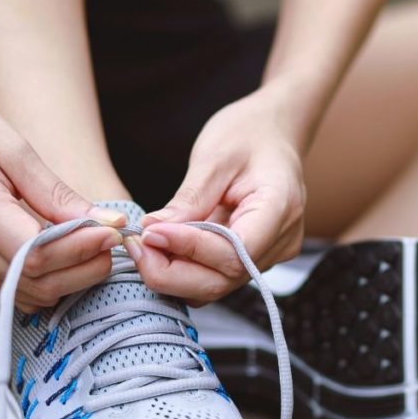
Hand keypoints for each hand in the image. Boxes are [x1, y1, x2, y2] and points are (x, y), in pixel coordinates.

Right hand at [0, 69, 125, 309]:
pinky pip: (11, 285)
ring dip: (70, 279)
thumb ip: (56, 192)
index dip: (82, 250)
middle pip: (35, 281)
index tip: (114, 232)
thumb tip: (105, 221)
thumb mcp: (12, 147)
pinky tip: (69, 255)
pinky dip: (47, 279)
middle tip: (113, 244)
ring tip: (96, 249)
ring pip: (25, 292)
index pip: (37, 254)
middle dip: (84, 269)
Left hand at [133, 89, 306, 304]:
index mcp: (280, 208)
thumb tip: (152, 231)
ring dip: (174, 274)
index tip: (149, 232)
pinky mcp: (253, 259)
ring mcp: (270, 254)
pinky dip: (184, 270)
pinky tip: (162, 249)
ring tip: (144, 245)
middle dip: (173, 271)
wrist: (272, 133)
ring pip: (217, 285)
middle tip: (136, 244)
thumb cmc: (247, 134)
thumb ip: (189, 199)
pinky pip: (216, 277)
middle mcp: (281, 241)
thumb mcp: (214, 156)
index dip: (189, 249)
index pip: (235, 251)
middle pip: (224, 280)